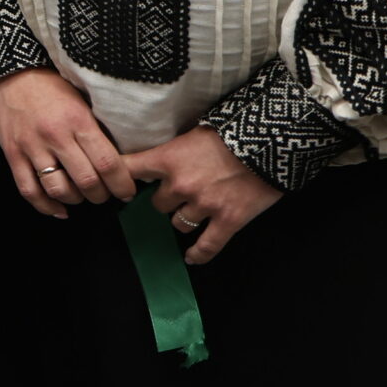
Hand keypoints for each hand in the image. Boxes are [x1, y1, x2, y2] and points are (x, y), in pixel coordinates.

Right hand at [0, 67, 135, 217]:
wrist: (10, 72)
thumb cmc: (50, 84)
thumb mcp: (81, 100)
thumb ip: (96, 129)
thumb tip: (119, 158)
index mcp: (78, 120)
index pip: (108, 163)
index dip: (122, 185)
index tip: (127, 192)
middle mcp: (56, 136)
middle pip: (87, 182)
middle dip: (101, 195)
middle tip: (105, 194)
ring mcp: (32, 147)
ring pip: (59, 190)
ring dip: (76, 200)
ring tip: (81, 196)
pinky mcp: (13, 154)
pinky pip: (29, 190)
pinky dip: (46, 206)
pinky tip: (58, 209)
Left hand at [122, 127, 280, 264]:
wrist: (271, 139)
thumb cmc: (234, 128)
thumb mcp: (195, 131)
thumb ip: (176, 149)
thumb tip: (162, 157)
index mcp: (168, 158)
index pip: (129, 169)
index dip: (120, 178)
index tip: (114, 184)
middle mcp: (181, 185)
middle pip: (158, 203)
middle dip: (167, 198)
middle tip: (179, 192)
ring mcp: (204, 205)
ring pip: (179, 223)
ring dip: (184, 218)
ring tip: (194, 211)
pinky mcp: (228, 220)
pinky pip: (207, 246)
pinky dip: (198, 254)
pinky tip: (191, 257)